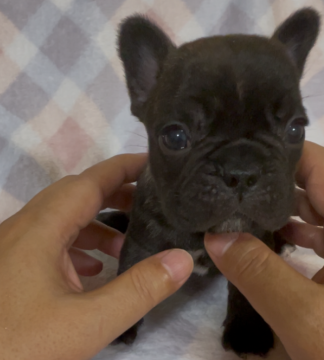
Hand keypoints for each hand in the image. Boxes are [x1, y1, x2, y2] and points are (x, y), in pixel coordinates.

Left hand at [0, 154, 192, 359]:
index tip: (154, 164)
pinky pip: (50, 239)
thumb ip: (139, 289)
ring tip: (128, 240)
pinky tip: (94, 267)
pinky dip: (77, 242)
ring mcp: (14, 246)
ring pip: (62, 217)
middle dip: (115, 193)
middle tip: (150, 201)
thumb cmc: (20, 346)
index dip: (123, 168)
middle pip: (76, 193)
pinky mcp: (10, 265)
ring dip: (96, 221)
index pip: (89, 181)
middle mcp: (24, 227)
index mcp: (41, 228)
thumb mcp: (88, 322)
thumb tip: (182, 258)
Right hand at [204, 141, 323, 359]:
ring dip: (277, 205)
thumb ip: (259, 274)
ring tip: (238, 202)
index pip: (319, 164)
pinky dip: (292, 231)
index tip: (238, 150)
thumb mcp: (309, 321)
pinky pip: (319, 234)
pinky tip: (267, 235)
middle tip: (227, 175)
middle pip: (313, 183)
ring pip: (314, 208)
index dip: (280, 151)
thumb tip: (214, 236)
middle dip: (270, 179)